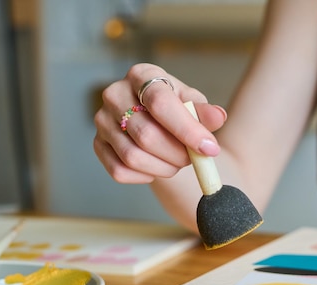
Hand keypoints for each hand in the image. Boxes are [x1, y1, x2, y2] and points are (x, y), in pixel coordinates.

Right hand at [93, 63, 227, 183]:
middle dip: (177, 154)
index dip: (187, 130)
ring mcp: (102, 120)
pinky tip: (158, 167)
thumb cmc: (177, 109)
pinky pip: (120, 171)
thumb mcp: (193, 104)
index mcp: (141, 76)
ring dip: (164, 167)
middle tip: (193, 158)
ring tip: (178, 162)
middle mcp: (115, 94)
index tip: (211, 148)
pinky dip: (145, 176)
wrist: (156, 121)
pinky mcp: (98, 144)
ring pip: (133, 157)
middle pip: (146, 135)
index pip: (160, 103)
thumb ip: (204, 112)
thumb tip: (218, 116)